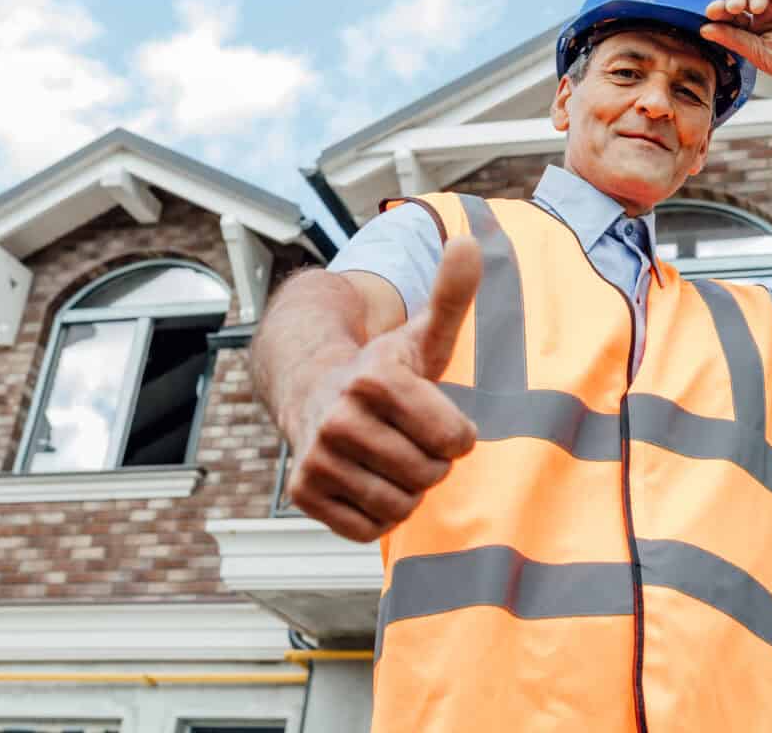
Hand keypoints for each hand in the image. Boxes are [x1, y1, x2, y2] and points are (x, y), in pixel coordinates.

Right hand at [285, 237, 482, 541]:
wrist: (313, 392)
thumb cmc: (383, 370)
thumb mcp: (422, 333)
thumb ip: (452, 294)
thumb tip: (469, 241)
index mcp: (375, 379)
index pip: (455, 438)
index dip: (458, 434)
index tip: (440, 418)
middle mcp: (337, 419)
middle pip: (429, 474)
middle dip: (432, 462)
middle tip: (409, 438)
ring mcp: (315, 458)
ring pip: (401, 506)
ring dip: (407, 489)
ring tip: (389, 458)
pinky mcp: (302, 494)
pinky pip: (370, 530)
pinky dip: (378, 514)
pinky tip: (367, 481)